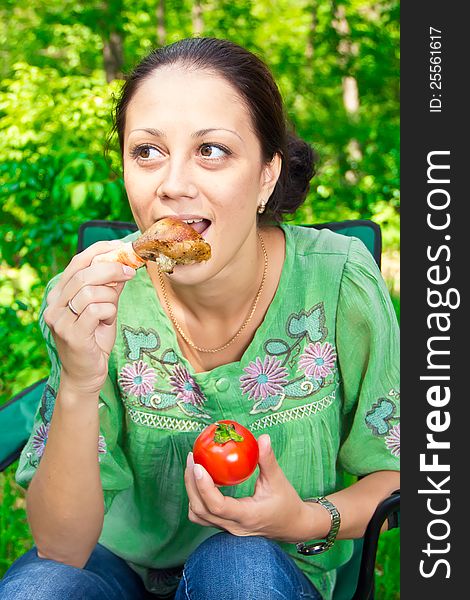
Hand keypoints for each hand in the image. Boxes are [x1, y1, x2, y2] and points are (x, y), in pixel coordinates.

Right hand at [43, 240, 135, 395]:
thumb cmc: (95, 340)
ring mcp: (59, 319)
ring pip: (90, 291)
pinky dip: (108, 312)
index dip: (101, 250)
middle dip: (112, 269)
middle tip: (131, 272)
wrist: (86, 375)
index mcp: (60, 293)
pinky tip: (107, 322)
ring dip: (110, 297)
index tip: (122, 247)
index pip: (78, 261)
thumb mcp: (104, 309)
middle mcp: (54, 304)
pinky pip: (96, 310)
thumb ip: (110, 288)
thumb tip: (126, 264)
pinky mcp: (71, 334)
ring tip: (111, 310)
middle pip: (84, 273)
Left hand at [185, 434, 312, 542]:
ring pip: (198, 515)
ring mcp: (227, 528)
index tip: (198, 466)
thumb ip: (268, 460)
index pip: (218, 506)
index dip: (204, 487)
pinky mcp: (224, 525)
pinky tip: (202, 479)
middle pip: (200, 511)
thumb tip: (262, 438)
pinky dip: (197, 498)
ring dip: (191, 492)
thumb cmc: (287, 504)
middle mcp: (233, 525)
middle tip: (192, 458)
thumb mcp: (279, 481)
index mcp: (247, 516)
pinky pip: (203, 515)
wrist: (292, 526)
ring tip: (193, 467)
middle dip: (191, 484)